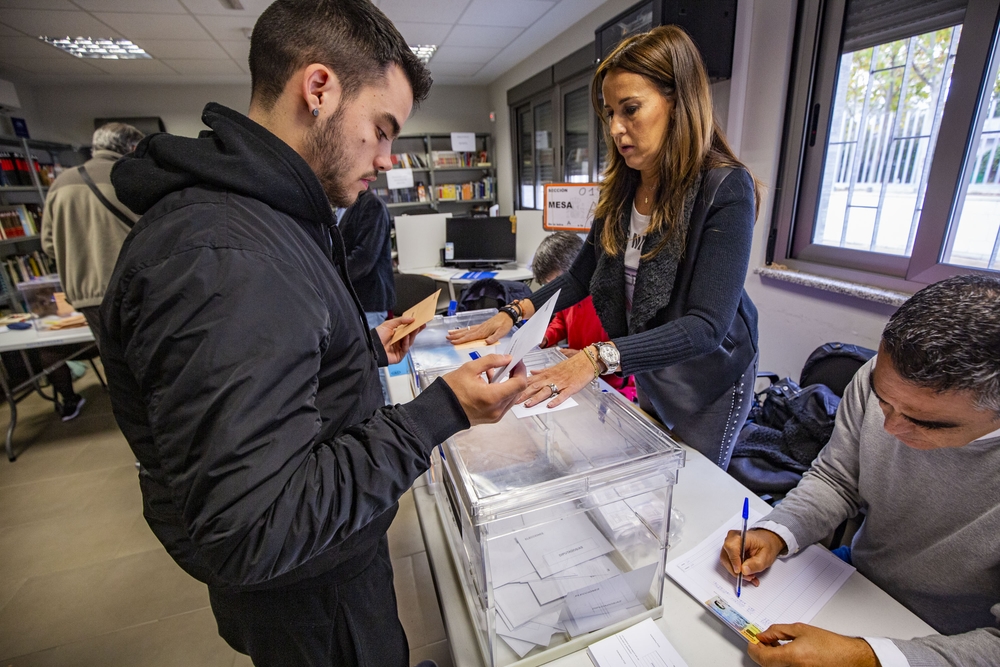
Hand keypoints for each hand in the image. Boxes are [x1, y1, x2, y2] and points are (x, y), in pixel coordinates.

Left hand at [375, 316, 423, 364]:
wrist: (371, 347)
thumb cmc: (377, 336)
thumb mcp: (388, 324)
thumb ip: (400, 320)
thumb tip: (411, 318)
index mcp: (395, 334)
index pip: (407, 330)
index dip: (413, 326)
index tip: (419, 321)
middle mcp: (398, 341)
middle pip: (410, 336)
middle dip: (415, 330)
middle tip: (421, 324)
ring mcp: (399, 349)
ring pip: (409, 342)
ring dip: (412, 335)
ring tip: (415, 328)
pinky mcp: (399, 356)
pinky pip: (405, 349)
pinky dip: (406, 342)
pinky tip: (406, 337)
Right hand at [442, 354, 528, 425]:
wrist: (440, 410)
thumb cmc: (451, 390)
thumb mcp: (470, 368)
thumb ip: (491, 361)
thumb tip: (507, 358)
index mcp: (492, 397)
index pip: (519, 384)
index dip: (521, 370)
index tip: (516, 361)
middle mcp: (497, 409)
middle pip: (518, 390)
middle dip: (516, 375)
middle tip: (508, 364)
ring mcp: (496, 416)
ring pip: (512, 397)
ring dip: (509, 383)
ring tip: (497, 372)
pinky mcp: (493, 418)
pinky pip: (504, 403)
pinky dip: (502, 392)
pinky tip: (491, 382)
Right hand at [446, 312, 512, 345]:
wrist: (507, 316)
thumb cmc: (505, 324)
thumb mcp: (502, 332)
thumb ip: (494, 337)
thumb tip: (487, 342)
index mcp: (483, 331)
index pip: (470, 337)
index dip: (461, 340)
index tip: (453, 342)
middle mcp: (480, 328)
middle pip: (465, 333)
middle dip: (456, 336)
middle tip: (447, 338)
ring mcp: (480, 327)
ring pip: (466, 330)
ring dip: (458, 332)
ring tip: (450, 334)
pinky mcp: (481, 326)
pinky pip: (470, 328)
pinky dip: (464, 330)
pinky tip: (461, 331)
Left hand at [516, 349, 596, 408]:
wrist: (587, 361)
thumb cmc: (571, 365)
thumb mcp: (554, 366)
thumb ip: (542, 371)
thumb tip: (531, 372)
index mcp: (547, 374)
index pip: (530, 380)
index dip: (519, 386)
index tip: (509, 391)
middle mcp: (551, 378)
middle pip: (535, 387)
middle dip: (523, 394)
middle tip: (513, 402)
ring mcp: (561, 383)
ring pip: (546, 391)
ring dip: (536, 398)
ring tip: (528, 405)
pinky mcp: (571, 387)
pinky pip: (563, 395)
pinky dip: (556, 400)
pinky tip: (550, 406)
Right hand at [720, 528, 785, 586]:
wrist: (766, 542)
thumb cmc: (766, 545)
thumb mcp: (766, 556)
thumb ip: (756, 564)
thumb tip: (744, 570)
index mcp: (741, 536)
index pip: (731, 548)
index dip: (734, 561)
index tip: (740, 571)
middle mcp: (731, 539)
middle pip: (726, 557)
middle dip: (736, 570)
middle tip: (749, 576)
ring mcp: (728, 545)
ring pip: (726, 562)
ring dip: (737, 572)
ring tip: (750, 575)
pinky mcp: (728, 552)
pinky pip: (729, 563)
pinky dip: (737, 571)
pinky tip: (747, 574)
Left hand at [748, 623, 878, 666]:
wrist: (850, 658)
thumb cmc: (831, 645)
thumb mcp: (801, 630)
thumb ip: (777, 631)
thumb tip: (763, 635)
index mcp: (792, 656)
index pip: (761, 656)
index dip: (753, 647)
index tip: (752, 641)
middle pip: (765, 664)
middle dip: (762, 651)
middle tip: (764, 641)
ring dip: (771, 657)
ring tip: (777, 646)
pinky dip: (781, 663)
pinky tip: (786, 654)